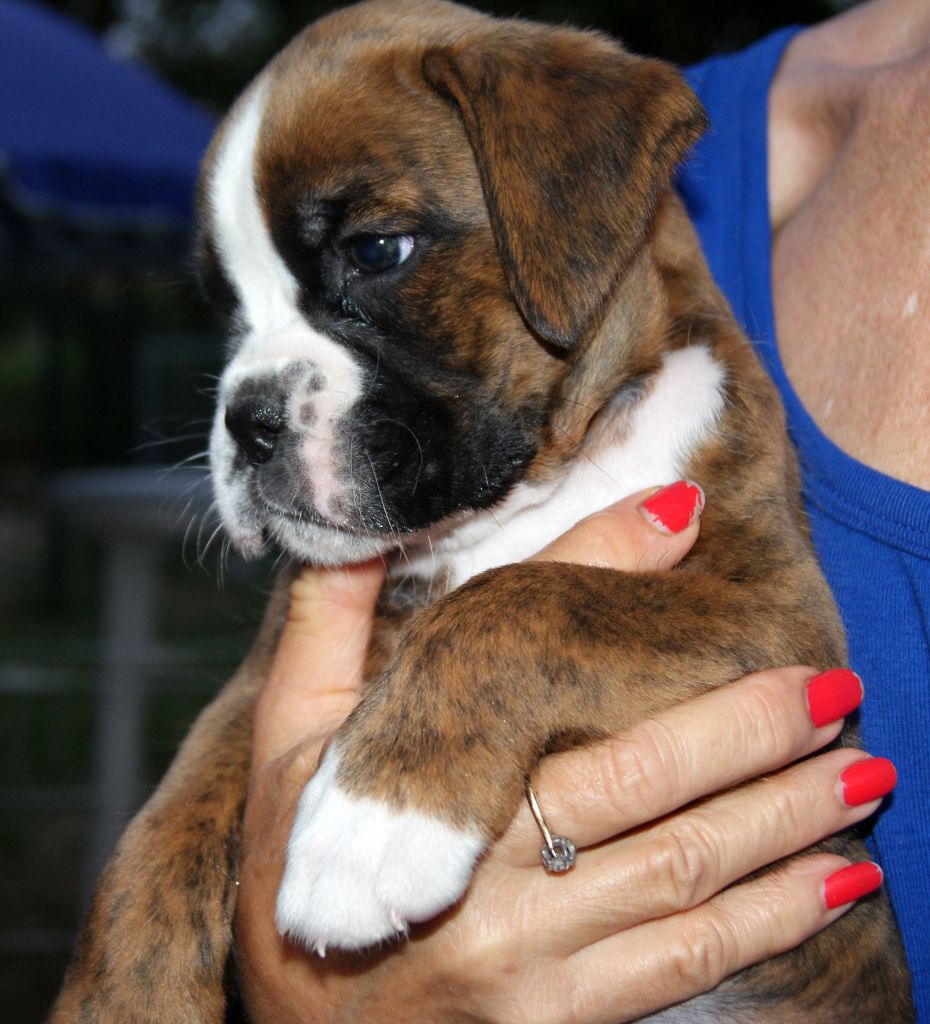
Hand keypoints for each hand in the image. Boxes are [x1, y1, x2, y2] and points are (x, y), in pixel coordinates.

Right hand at [234, 486, 889, 1023]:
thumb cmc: (295, 879)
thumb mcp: (286, 749)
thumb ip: (324, 632)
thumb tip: (351, 527)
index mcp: (420, 798)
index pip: (542, 689)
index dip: (617, 602)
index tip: (698, 540)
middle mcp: (485, 884)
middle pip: (646, 789)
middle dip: (753, 735)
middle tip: (833, 689)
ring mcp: (532, 966)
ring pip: (685, 874)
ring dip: (786, 819)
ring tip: (862, 773)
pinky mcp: (564, 1022)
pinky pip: (686, 966)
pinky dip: (769, 921)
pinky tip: (834, 886)